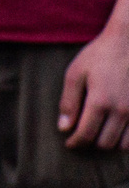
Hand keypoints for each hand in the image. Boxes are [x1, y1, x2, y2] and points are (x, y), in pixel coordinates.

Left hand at [60, 25, 128, 149]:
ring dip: (110, 143)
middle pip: (105, 143)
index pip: (86, 135)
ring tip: (99, 134)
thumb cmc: (99, 56)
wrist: (128, 43)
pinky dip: (125, 139)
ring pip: (124, 144)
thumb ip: (69, 102)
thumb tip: (64, 127)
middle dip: (91, 144)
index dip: (75, 143)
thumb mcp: (75, 74)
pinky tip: (115, 130)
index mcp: (100, 102)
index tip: (70, 143)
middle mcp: (122, 110)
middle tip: (82, 137)